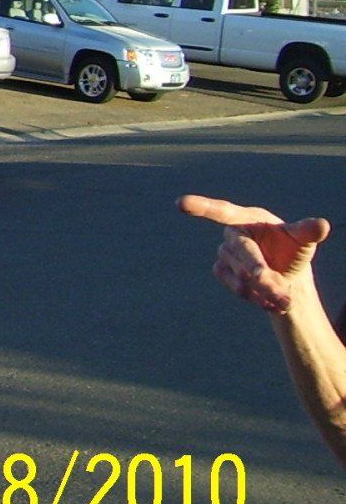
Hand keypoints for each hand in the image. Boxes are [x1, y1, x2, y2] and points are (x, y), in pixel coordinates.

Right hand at [179, 195, 330, 312]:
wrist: (283, 273)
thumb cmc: (292, 249)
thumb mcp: (302, 240)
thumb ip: (307, 232)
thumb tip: (322, 225)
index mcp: (248, 218)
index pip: (223, 211)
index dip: (202, 207)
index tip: (181, 203)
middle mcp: (232, 234)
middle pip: (241, 253)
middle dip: (261, 273)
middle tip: (281, 292)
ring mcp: (224, 253)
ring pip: (241, 276)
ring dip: (266, 291)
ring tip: (285, 300)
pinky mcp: (222, 272)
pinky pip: (238, 287)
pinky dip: (257, 297)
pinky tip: (270, 300)